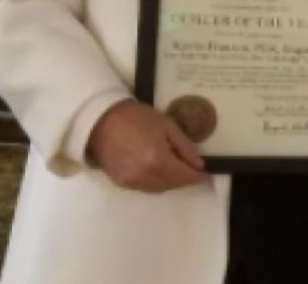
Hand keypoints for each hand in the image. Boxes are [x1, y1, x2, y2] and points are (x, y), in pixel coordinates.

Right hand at [86, 100, 206, 192]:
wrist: (100, 121)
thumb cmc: (137, 118)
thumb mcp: (167, 125)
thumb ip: (185, 147)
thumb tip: (199, 164)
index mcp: (158, 160)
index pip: (184, 176)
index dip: (198, 177)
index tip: (207, 175)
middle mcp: (145, 175)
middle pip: (172, 185)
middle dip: (186, 180)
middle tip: (194, 172)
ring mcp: (131, 181)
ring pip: (159, 189)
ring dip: (172, 183)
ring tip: (179, 172)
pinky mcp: (120, 182)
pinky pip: (145, 188)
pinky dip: (156, 183)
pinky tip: (160, 173)